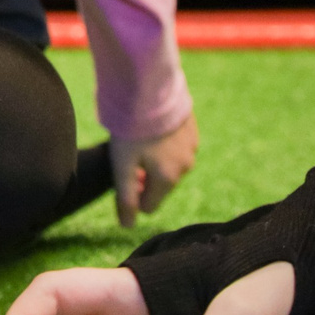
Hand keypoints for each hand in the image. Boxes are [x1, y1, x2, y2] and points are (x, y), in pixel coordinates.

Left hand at [111, 113, 200, 228]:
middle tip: (129, 152)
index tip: (124, 171)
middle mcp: (186, 167)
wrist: (150, 88)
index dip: (132, 193)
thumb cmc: (132, 128)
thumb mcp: (122, 165)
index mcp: (168, 179)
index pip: (149, 205)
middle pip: (160, 184)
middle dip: (145, 175)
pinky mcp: (192, 129)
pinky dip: (165, 142)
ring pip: (170, 165)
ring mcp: (192, 147)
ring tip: (141, 136)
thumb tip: (127, 226)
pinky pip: (177, 146)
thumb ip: (125, 198)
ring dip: (156, 158)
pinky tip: (154, 126)